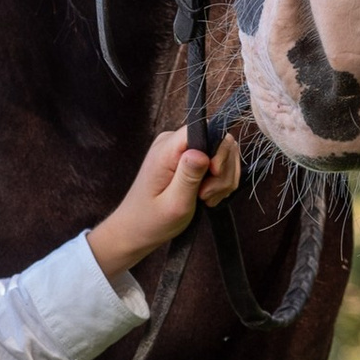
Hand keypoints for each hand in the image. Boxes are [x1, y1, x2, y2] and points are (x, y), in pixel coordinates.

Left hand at [87, 125, 241, 278]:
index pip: (206, 130)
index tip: (213, 176)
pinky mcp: (188, 159)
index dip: (218, 152)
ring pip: (222, 155)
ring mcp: (181, 150)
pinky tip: (207, 197)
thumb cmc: (151, 221)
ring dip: (222, 180)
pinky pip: (217, 163)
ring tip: (205, 199)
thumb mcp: (175, 203)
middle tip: (206, 196)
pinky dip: (218, 182)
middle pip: (219, 142)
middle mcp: (174, 142)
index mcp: (167, 148)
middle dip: (222, 172)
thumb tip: (202, 152)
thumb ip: (189, 176)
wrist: (136, 230)